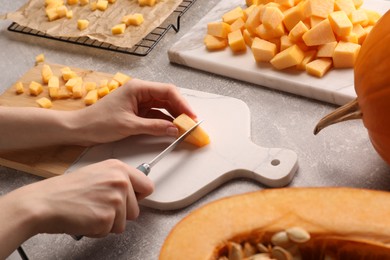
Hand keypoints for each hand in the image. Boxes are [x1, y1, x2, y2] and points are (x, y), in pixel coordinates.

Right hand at [10, 159, 153, 236]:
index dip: (138, 196)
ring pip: (124, 223)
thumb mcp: (96, 174)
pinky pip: (110, 231)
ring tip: (90, 211)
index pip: (147, 186)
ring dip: (108, 222)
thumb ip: (117, 181)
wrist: (43, 202)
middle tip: (98, 206)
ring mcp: (115, 200)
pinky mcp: (107, 218)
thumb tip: (135, 192)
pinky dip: (98, 230)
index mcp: (118, 168)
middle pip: (136, 209)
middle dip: (120, 213)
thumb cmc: (64, 190)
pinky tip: (85, 219)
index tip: (133, 199)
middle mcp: (120, 182)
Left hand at [76, 78, 196, 145]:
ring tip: (184, 127)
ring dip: (173, 116)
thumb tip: (174, 129)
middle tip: (190, 123)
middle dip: (180, 110)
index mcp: (138, 88)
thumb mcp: (129, 125)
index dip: (182, 103)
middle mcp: (140, 92)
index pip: (167, 91)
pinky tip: (171, 129)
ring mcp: (138, 102)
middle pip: (167, 98)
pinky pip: (155, 115)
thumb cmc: (98, 123)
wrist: (79, 129)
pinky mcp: (136, 112)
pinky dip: (164, 122)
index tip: (191, 115)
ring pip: (162, 107)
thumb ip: (154, 127)